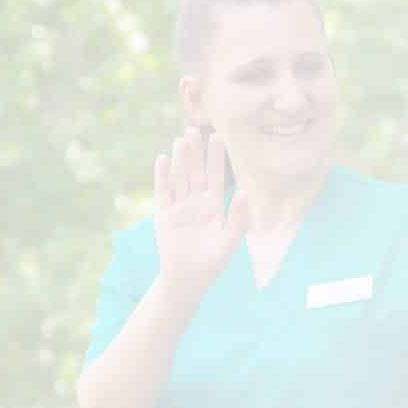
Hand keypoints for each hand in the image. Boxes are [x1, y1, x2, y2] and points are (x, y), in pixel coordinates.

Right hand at [150, 129, 249, 300]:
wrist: (188, 279)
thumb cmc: (212, 263)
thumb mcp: (229, 241)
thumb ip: (238, 218)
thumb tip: (244, 193)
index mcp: (213, 206)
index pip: (215, 177)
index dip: (216, 158)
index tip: (218, 137)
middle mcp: (195, 202)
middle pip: (195, 172)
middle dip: (195, 152)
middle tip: (194, 128)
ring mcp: (178, 207)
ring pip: (179, 178)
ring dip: (180, 159)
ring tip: (181, 139)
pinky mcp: (163, 214)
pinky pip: (163, 191)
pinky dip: (163, 176)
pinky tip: (163, 159)